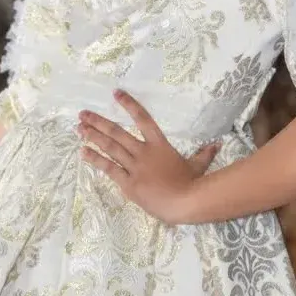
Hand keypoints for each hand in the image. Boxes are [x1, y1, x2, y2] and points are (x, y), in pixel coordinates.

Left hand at [76, 89, 220, 224]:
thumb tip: (217, 144)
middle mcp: (143, 152)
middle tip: (83, 114)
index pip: (143, 119)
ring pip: (110, 148)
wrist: (184, 202)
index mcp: (159, 145)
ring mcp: (134, 167)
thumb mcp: (199, 166)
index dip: (129, 105)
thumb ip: (205, 154)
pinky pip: (108, 169)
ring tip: (79, 128)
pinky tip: (83, 152)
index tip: (116, 93)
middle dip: (98, 122)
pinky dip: (95, 159)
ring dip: (93, 136)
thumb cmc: (192, 184)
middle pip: (117, 133)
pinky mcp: (128, 183)